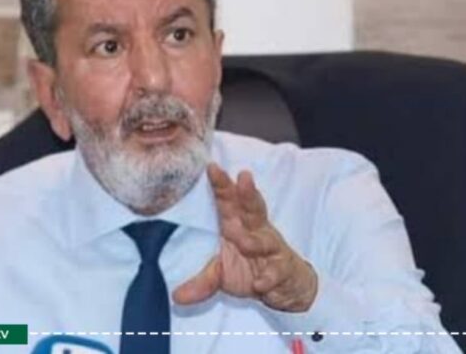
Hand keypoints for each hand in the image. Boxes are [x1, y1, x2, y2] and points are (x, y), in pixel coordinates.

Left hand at [172, 163, 317, 312]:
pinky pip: (276, 271)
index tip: (211, 167)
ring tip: (244, 241)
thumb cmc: (252, 268)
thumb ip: (202, 283)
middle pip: (252, 208)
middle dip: (247, 194)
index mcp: (238, 224)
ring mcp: (272, 249)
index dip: (221, 184)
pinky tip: (260, 283)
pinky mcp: (283, 269)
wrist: (288, 286)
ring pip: (265, 239)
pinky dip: (268, 277)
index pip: (229, 201)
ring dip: (254, 240)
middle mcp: (256, 231)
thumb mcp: (222, 276)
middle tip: (243, 178)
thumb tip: (176, 298)